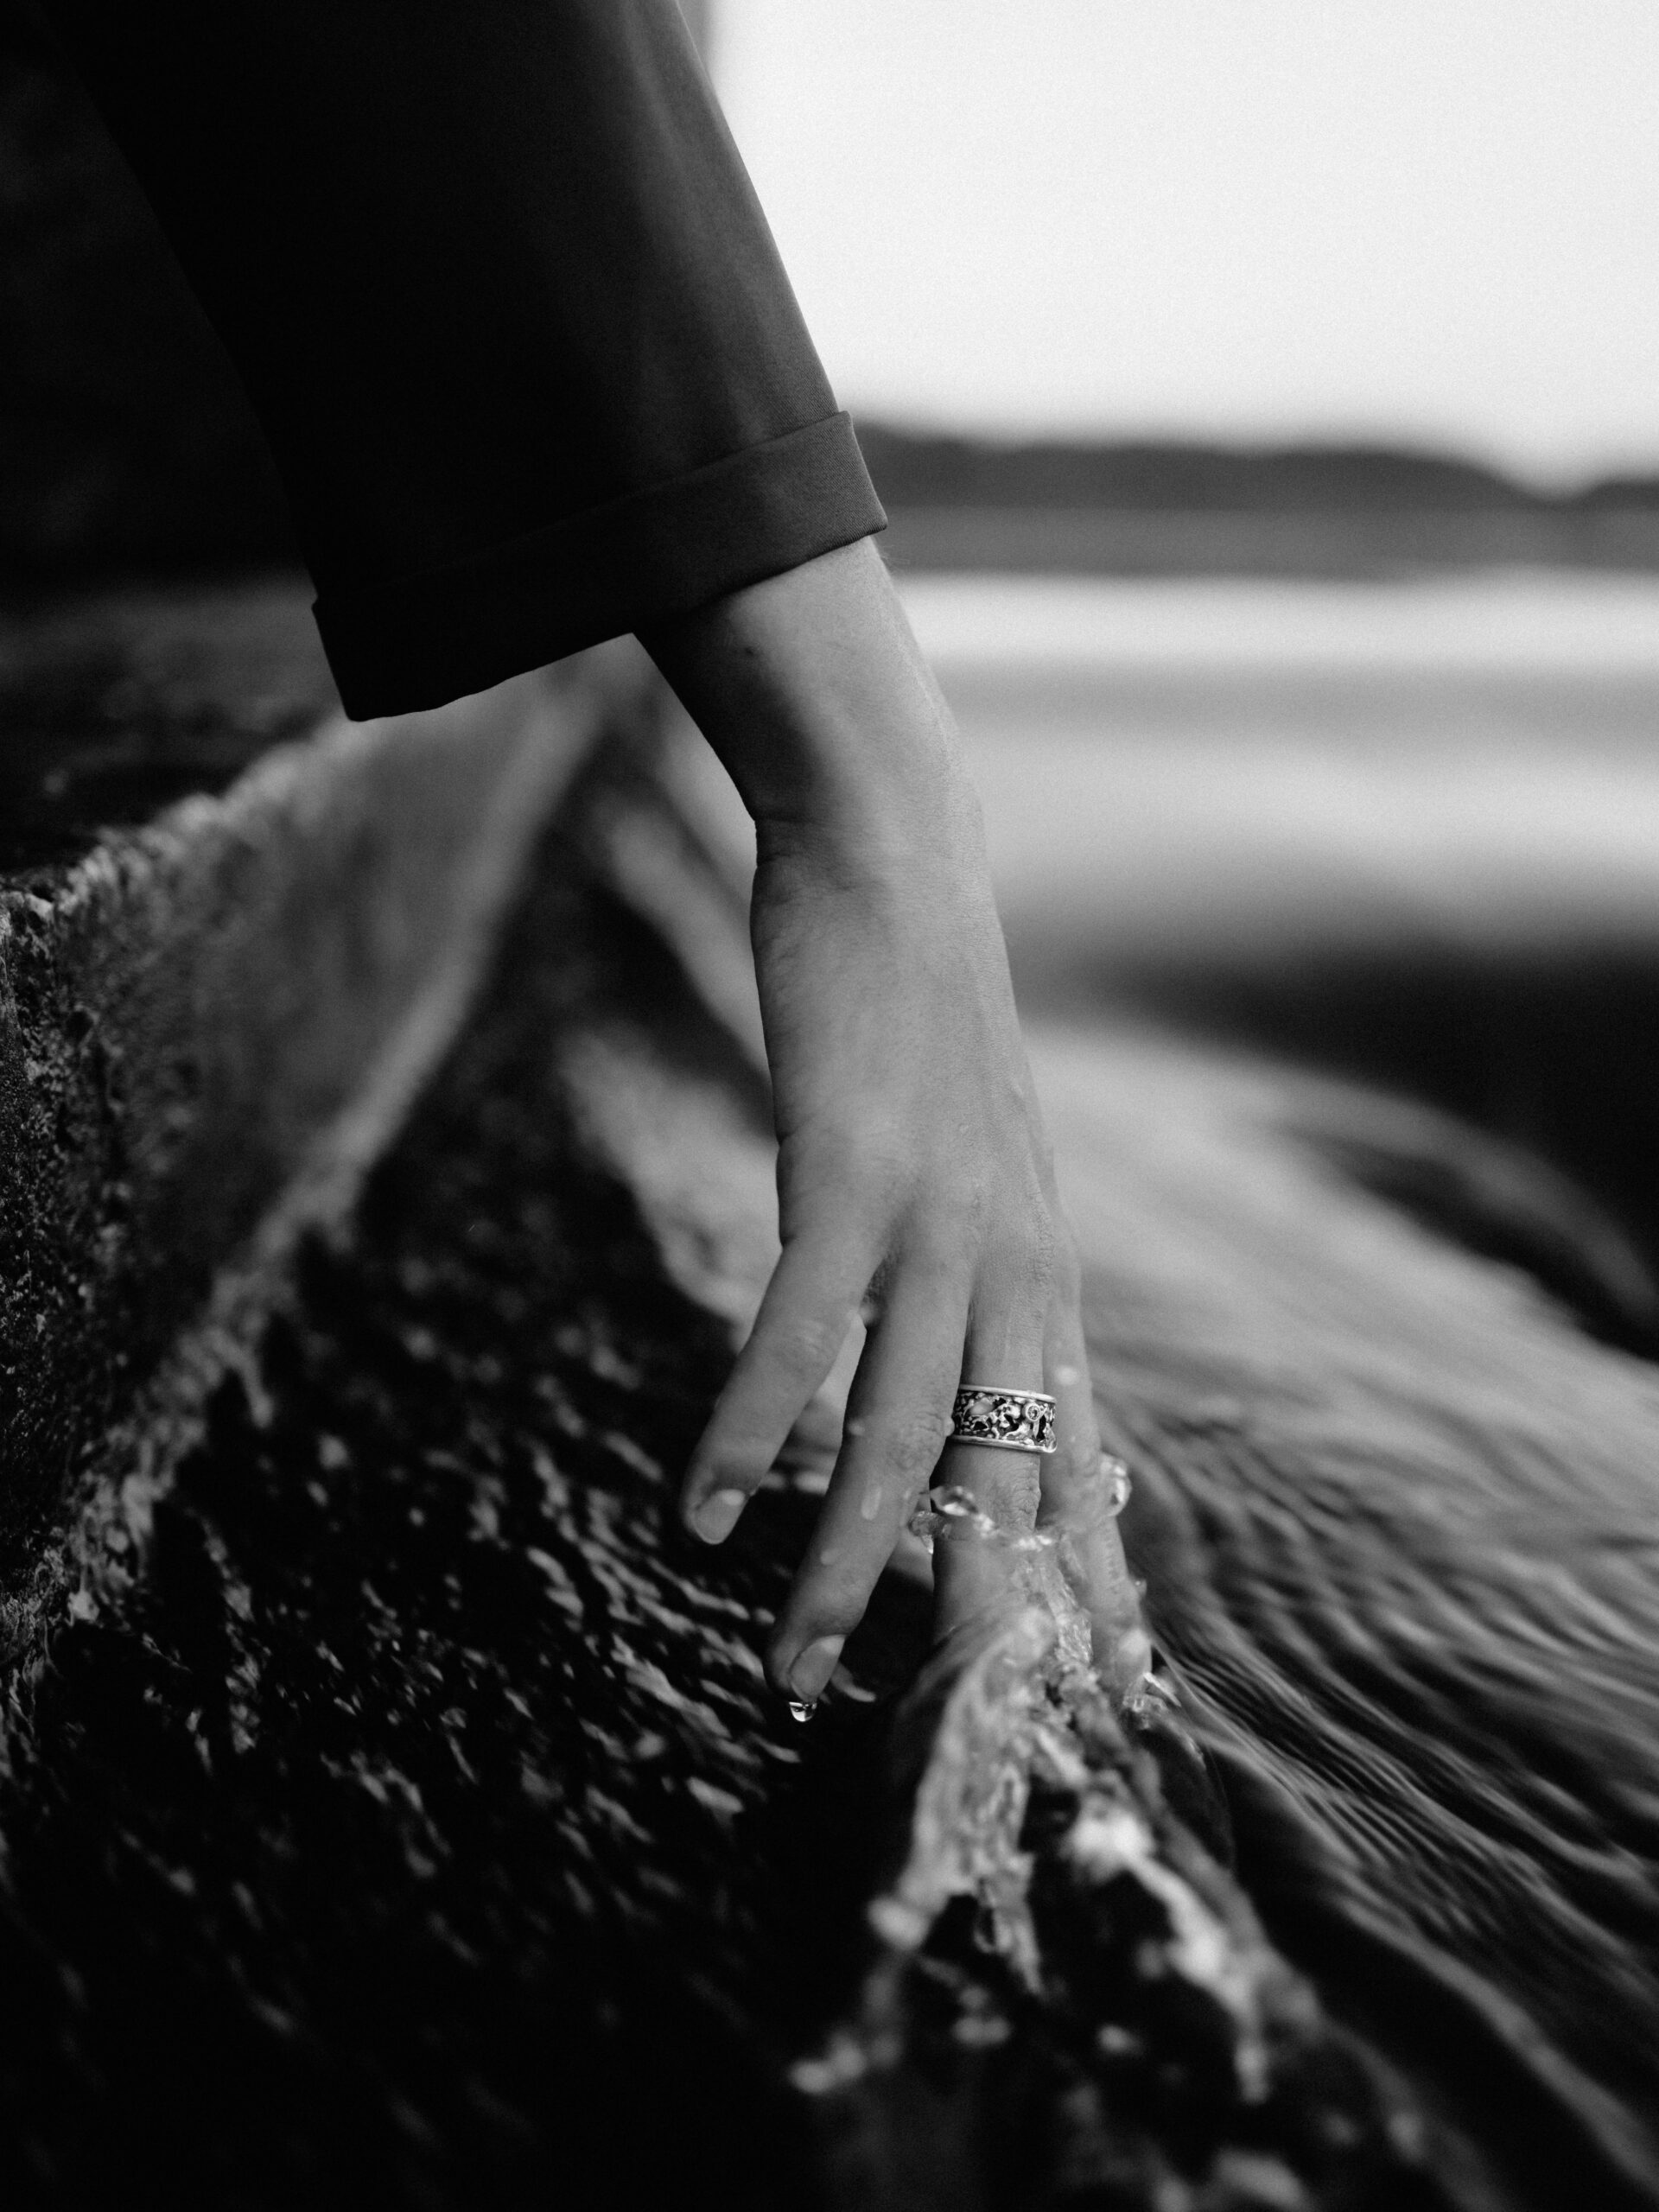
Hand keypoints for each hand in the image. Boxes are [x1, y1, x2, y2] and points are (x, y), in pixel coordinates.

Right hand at [641, 541, 1146, 1704]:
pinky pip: (799, 1333)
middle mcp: (1012, 1271)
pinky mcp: (853, 1173)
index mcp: (1041, 1281)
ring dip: (843, 1565)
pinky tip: (696, 1509)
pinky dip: (745, 1430)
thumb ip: (960, 1274)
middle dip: (973, 1627)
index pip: (1082, 1469)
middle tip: (936, 1751)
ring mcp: (938, 1225)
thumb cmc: (918, 1027)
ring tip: (791, 1674)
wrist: (898, 858)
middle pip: (1005, 1485)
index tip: (1106, 1702)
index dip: (1094, 1591)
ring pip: (899, 1434)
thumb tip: (926, 1369)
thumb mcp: (964, 1170)